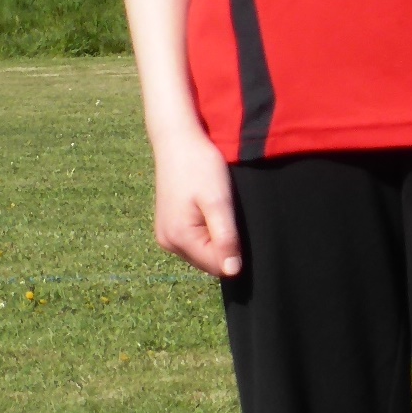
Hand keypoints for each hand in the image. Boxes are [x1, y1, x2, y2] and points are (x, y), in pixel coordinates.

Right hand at [152, 123, 241, 278]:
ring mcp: (165, 234)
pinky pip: (194, 239)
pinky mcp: (168, 225)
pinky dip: (207, 231)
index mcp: (179, 239)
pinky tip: (213, 211)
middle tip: (236, 216)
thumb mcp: (219, 201)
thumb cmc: (200, 167)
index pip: (217, 266)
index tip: (246, 230)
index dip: (237, 255)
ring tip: (223, 210)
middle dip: (227, 247)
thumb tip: (233, 272)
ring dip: (217, 238)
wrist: (177, 141)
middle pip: (208, 261)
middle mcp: (167, 242)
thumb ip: (226, 237)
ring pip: (201, 250)